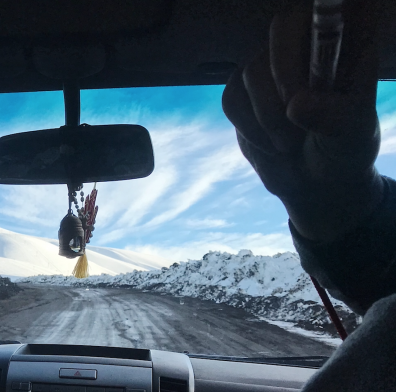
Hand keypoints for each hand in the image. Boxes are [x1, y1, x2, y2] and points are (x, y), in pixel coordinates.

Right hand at [222, 0, 382, 241]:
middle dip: (284, 74)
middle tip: (294, 111)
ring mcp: (273, 65)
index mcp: (350, 45)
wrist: (314, 183)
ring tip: (288, 141)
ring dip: (266, 114)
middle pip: (284, 27)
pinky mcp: (243, 90)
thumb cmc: (343, 152)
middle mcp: (310, 45)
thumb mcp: (351, 136)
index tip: (318, 31)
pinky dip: (248, 126)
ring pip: (252, 69)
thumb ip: (333, 117)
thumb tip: (297, 104)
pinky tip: (269, 141)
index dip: (333, 6)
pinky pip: (231, 97)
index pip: (347, 5)